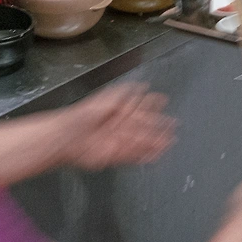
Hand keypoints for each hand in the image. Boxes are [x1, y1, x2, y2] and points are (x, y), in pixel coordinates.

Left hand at [61, 83, 176, 170]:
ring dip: (155, 140)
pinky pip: (134, 155)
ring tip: (170, 140)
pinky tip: (157, 154)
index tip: (164, 101)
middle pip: (143, 125)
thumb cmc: (83, 116)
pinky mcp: (115, 155)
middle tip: (174, 124)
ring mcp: (118, 140)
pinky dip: (146, 155)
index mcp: (116, 110)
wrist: (68, 137)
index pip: (137, 106)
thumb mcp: (106, 99)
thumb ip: (125, 93)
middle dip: (158, 125)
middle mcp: (119, 125)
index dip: (151, 104)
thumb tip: (144, 86)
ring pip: (141, 141)